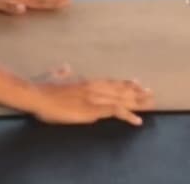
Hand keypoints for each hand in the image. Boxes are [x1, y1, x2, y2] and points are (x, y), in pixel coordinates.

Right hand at [29, 64, 154, 125]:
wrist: (37, 96)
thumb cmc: (42, 89)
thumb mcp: (54, 77)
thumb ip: (61, 73)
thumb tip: (65, 67)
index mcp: (85, 82)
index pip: (110, 82)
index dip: (124, 83)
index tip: (136, 82)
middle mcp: (94, 88)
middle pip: (120, 90)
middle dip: (137, 92)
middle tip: (151, 93)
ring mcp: (95, 98)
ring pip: (122, 100)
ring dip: (138, 102)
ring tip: (151, 103)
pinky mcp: (93, 109)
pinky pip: (116, 112)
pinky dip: (128, 115)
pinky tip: (138, 120)